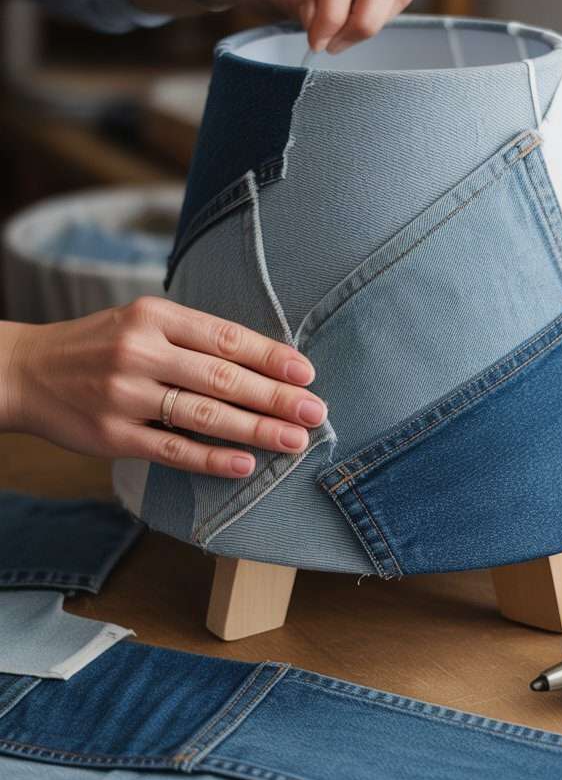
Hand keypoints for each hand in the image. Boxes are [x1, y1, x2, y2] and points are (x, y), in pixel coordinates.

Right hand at [2, 299, 327, 476]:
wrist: (25, 371)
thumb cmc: (97, 346)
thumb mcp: (139, 322)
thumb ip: (192, 338)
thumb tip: (263, 362)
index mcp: (154, 315)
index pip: (225, 336)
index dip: (271, 356)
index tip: (307, 373)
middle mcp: (140, 350)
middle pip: (222, 376)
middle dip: (275, 396)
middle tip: (315, 412)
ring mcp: (125, 394)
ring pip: (204, 414)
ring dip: (256, 430)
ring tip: (293, 440)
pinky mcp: (113, 435)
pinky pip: (172, 450)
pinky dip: (211, 458)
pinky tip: (245, 463)